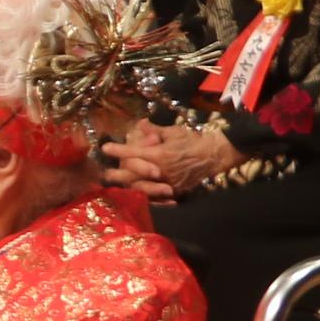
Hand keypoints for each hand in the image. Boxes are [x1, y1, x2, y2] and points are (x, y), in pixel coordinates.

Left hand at [103, 118, 240, 203]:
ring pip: (142, 188)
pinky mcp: (174, 191)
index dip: (117, 150)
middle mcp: (161, 171)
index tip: (105, 148)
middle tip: (104, 173)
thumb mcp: (174, 131)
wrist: (215, 155)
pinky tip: (135, 194)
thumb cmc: (193, 140)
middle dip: (117, 174)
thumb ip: (154, 130)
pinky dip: (145, 196)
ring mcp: (167, 183)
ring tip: (116, 185)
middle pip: (132, 175)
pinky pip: (156, 197)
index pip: (133, 153)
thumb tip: (139, 123)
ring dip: (128, 186)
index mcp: (159, 154)